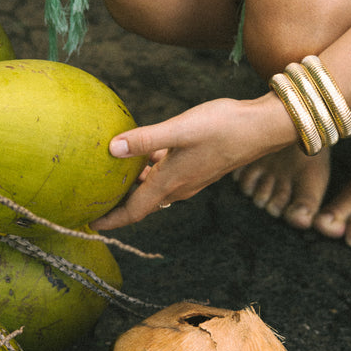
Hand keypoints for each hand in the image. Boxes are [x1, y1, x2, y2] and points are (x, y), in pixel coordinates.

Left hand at [93, 93, 294, 229]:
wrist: (262, 127)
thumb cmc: (223, 126)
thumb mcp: (180, 129)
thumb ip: (145, 139)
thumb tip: (111, 148)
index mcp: (171, 182)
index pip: (134, 211)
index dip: (111, 220)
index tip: (89, 224)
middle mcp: (180, 186)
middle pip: (142, 203)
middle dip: (118, 205)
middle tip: (94, 200)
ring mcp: (191, 178)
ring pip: (155, 189)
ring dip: (135, 187)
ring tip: (112, 178)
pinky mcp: (199, 166)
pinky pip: (168, 175)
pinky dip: (151, 170)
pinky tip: (145, 152)